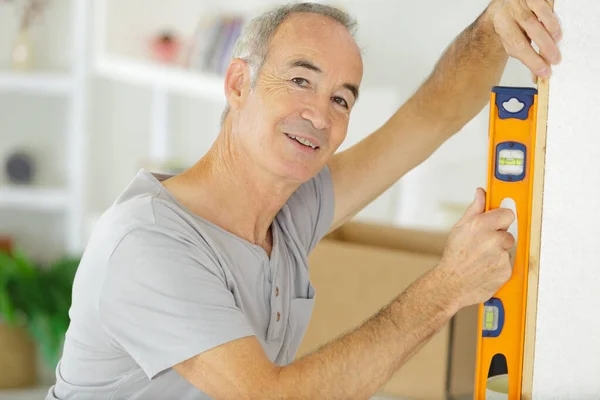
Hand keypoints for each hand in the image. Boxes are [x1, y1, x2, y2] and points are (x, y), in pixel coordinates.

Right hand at [436, 188, 514, 309]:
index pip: (507, 213)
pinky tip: (486, 267)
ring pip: (508, 249)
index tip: (498, 221)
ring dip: (499, 252)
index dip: (502, 218)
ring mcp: (500, 256)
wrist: (450, 284)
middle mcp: (493, 239)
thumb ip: (474, 208)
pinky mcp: (506, 271)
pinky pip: (508, 263)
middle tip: (484, 244)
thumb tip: (481, 193)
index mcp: (481, 225)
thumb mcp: (460, 228)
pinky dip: (499, 266)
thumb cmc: (453, 257)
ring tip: (482, 258)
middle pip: (508, 232)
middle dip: (498, 237)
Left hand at [486, 0, 561, 78]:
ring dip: (552, 30)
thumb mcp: (512, 39)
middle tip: (555, 59)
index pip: (517, 46)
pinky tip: (556, 25)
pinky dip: (553, 16)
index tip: (544, 71)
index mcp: (502, 25)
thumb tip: (540, 74)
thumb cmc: (511, 23)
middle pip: (530, 30)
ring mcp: (522, 1)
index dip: (532, 60)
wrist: (505, 3)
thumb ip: (525, 54)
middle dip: (545, 47)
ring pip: (539, 16)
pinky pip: (547, 5)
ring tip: (557, 40)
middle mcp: (510, 11)